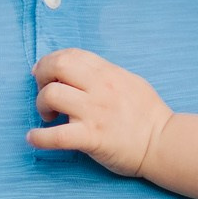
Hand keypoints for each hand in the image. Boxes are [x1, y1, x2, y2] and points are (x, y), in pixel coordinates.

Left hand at [28, 48, 174, 177]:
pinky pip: (57, 136)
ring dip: (41, 104)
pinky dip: (39, 137)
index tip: (44, 72)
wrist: (164, 143)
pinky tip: (33, 138)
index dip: (50, 61)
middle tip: (43, 90)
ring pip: (52, 95)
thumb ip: (104, 74)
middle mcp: (100, 88)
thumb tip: (79, 71)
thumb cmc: (148, 115)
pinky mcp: (92, 138)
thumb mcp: (129, 82)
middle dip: (42, 75)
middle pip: (57, 66)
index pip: (71, 54)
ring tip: (47, 116)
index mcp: (108, 73)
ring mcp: (95, 112)